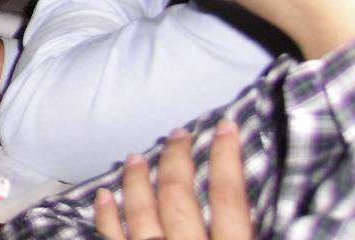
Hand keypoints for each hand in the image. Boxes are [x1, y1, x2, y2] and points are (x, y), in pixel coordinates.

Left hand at [94, 120, 251, 239]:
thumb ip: (245, 231)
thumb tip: (251, 208)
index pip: (228, 197)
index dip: (226, 157)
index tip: (226, 127)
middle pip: (177, 195)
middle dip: (176, 159)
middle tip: (177, 134)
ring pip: (141, 212)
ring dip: (136, 180)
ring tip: (135, 157)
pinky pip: (110, 237)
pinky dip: (106, 214)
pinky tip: (103, 195)